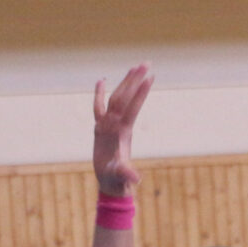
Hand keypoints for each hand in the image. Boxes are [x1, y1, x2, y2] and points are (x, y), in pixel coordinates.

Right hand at [93, 64, 153, 196]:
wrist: (111, 182)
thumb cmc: (116, 179)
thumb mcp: (121, 176)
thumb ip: (127, 174)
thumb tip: (135, 179)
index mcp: (122, 132)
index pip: (132, 108)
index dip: (140, 94)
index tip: (150, 78)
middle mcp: (116, 125)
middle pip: (125, 98)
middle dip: (135, 81)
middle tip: (146, 63)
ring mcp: (108, 125)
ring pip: (116, 99)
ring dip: (125, 83)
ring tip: (135, 66)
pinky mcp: (100, 128)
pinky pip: (98, 107)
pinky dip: (98, 94)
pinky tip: (101, 80)